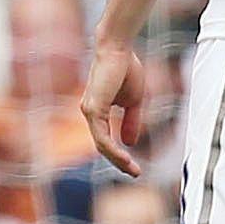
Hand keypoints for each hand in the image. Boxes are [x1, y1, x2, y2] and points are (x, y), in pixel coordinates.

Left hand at [82, 40, 147, 175]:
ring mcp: (89, 112)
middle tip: (135, 173)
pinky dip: (114, 150)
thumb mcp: (133, 102)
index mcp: (98, 112)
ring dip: (118, 160)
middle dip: (120, 162)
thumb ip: (131, 122)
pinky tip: (125, 157)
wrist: (120, 50)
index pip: (107, 140)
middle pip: (103, 146)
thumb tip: (131, 143)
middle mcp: (90, 114)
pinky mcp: (93, 109)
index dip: (120, 155)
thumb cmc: (125, 69)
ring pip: (102, 145)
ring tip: (133, 170)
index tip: (135, 167)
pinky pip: (102, 137)